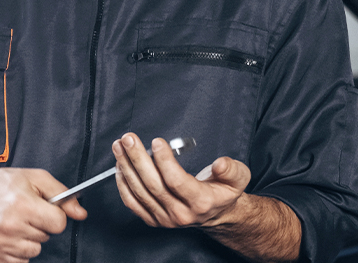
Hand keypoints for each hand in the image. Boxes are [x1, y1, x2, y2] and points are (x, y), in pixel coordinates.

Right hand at [0, 168, 86, 262]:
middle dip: (40, 225)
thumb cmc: (0, 185)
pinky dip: (18, 251)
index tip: (43, 208)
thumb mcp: (35, 178)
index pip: (58, 224)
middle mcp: (10, 227)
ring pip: (35, 250)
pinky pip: (20, 261)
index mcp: (23, 205)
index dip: (54, 215)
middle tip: (24, 212)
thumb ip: (62, 194)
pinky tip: (10, 236)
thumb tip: (81, 213)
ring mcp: (0, 243)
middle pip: (46, 237)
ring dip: (29, 239)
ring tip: (16, 223)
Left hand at [112, 133, 250, 228]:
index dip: (165, 161)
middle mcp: (180, 213)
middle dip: (138, 159)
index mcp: (200, 202)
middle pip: (153, 184)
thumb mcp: (238, 178)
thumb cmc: (223, 192)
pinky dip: (123, 184)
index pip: (176, 181)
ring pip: (140, 192)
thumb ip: (231, 169)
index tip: (157, 142)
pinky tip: (120, 166)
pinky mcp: (153, 219)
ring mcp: (165, 218)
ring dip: (126, 167)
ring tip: (119, 146)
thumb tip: (219, 163)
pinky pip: (133, 202)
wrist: (215, 213)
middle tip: (129, 138)